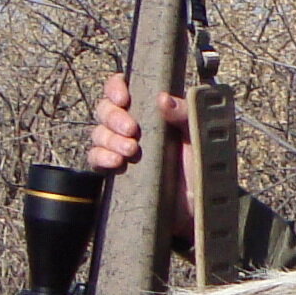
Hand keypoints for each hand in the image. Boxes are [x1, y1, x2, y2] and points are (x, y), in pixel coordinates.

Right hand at [86, 74, 198, 250]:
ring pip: (99, 132)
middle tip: (132, 131)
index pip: (124, 87)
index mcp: (151, 110)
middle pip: (106, 108)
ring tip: (130, 151)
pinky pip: (95, 157)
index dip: (117, 87)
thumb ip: (185, 113)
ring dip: (109, 138)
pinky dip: (101, 157)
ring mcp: (121, 148)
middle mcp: (133, 126)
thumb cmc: (199, 167)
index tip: (124, 98)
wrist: (197, 207)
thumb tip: (163, 98)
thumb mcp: (197, 137)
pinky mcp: (114, 171)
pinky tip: (116, 162)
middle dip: (114, 117)